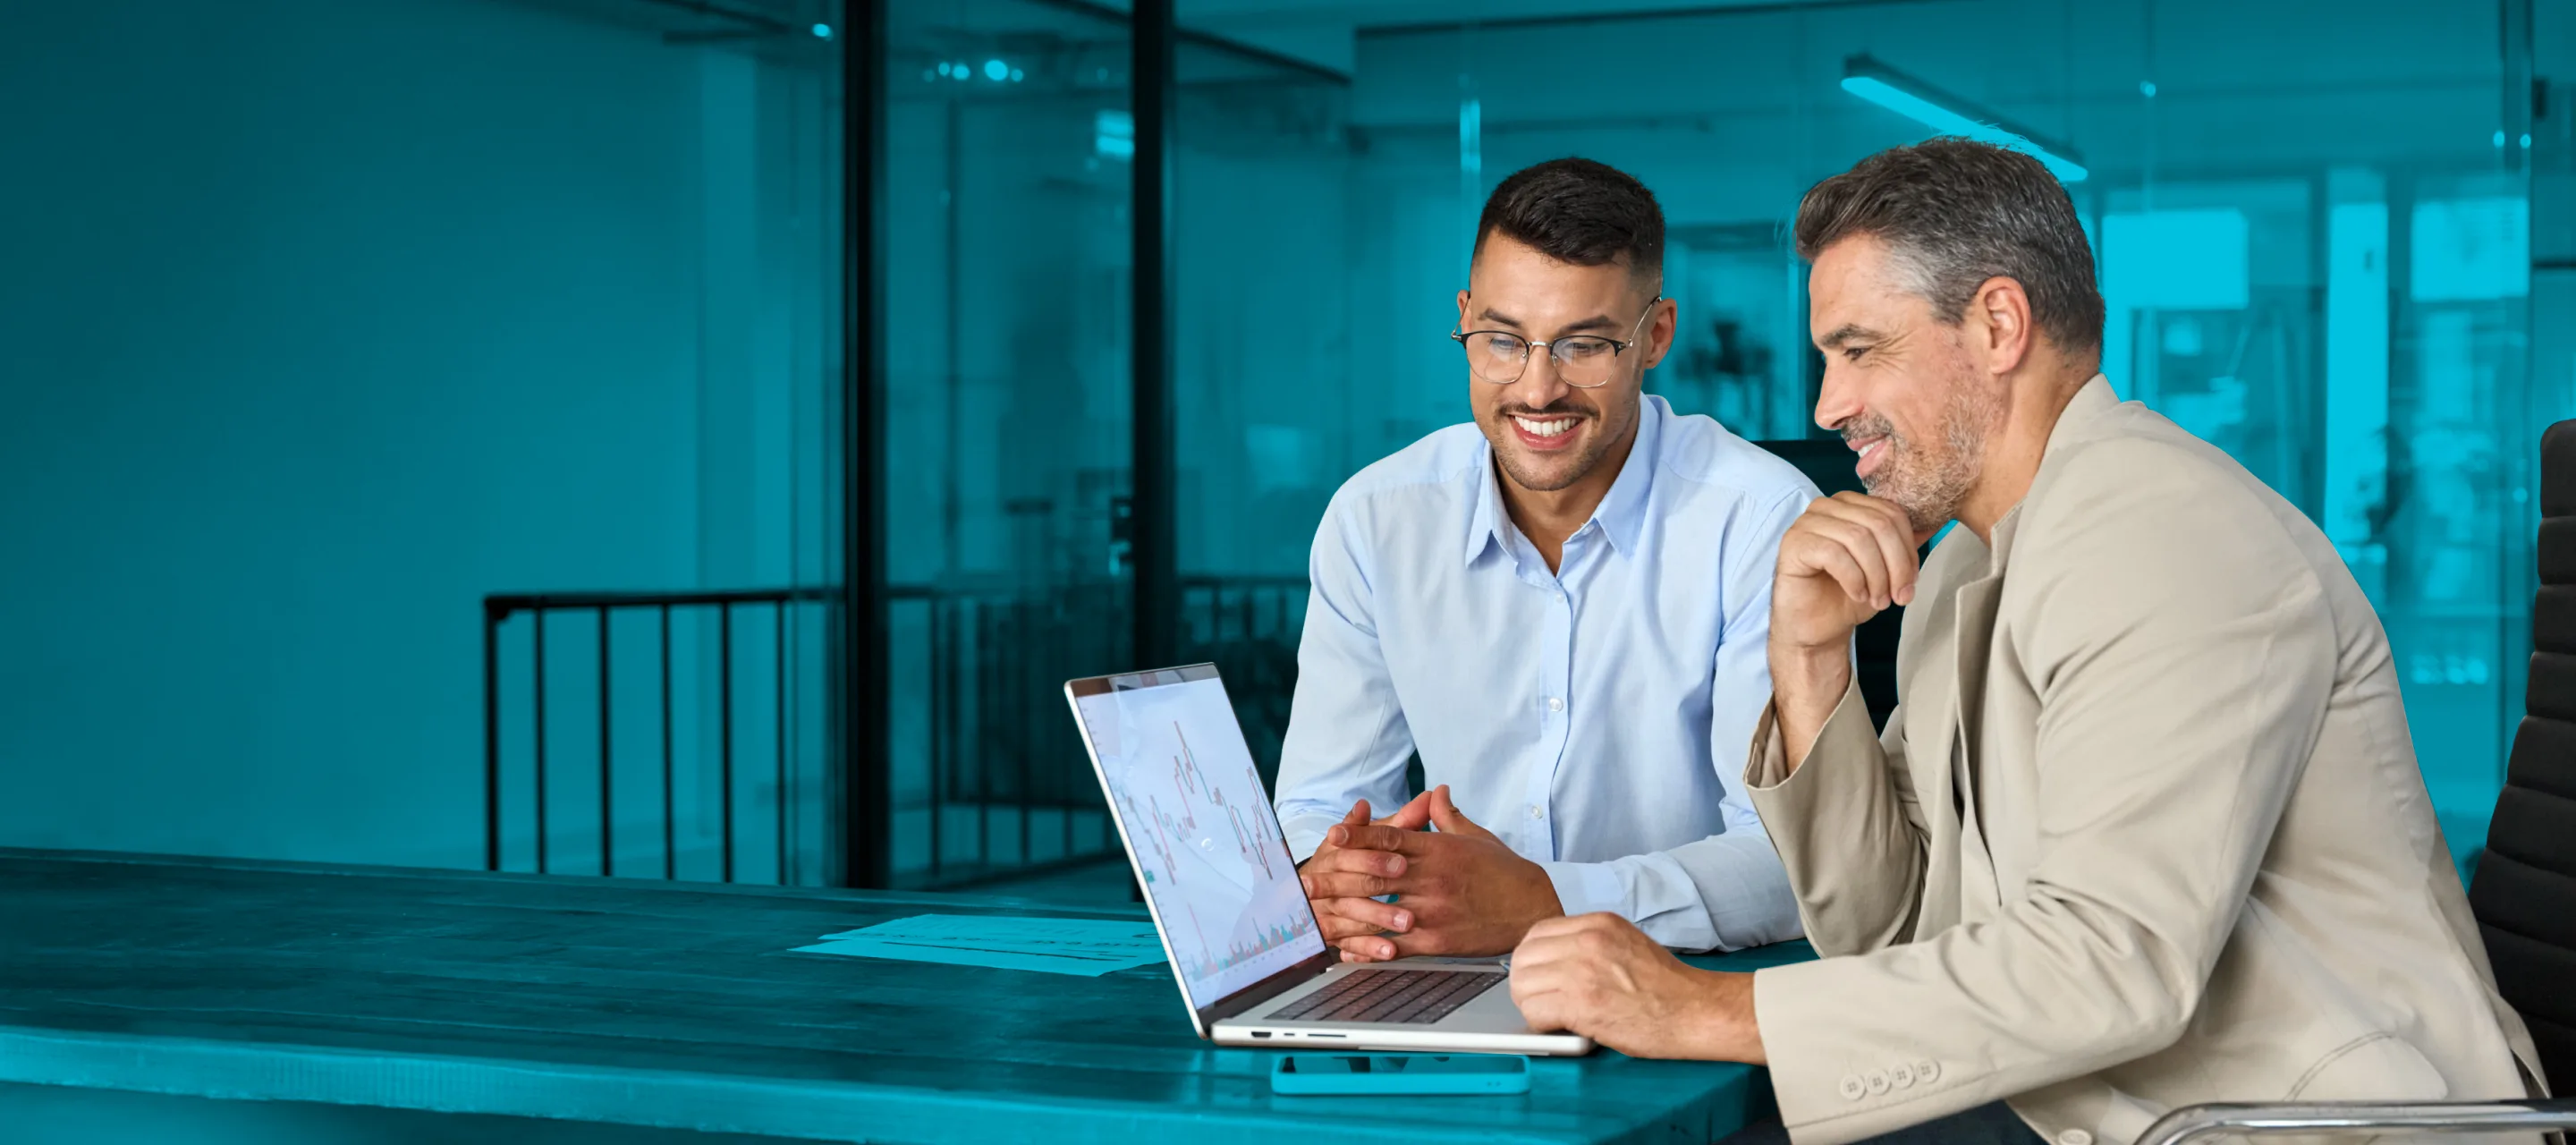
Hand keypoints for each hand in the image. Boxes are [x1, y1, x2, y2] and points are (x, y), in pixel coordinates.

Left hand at [1299, 786, 1561, 960]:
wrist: (1534, 908)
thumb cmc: (1505, 871)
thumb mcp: (1476, 837)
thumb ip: (1448, 816)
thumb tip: (1435, 792)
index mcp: (1438, 849)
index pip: (1390, 839)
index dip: (1358, 836)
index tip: (1331, 835)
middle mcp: (1431, 878)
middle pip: (1374, 874)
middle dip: (1335, 876)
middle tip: (1304, 879)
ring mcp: (1432, 910)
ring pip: (1379, 911)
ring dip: (1342, 914)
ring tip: (1314, 916)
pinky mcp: (1438, 940)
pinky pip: (1396, 945)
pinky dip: (1368, 947)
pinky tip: (1347, 949)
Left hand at [1508, 913, 1761, 1061]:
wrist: (1696, 1011)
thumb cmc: (1668, 987)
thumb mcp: (1627, 943)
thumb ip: (1589, 945)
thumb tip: (1553, 961)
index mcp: (1598, 923)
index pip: (1537, 933)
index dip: (1532, 958)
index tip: (1539, 975)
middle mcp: (1586, 940)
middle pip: (1523, 957)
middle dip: (1525, 982)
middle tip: (1540, 1000)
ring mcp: (1582, 970)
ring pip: (1522, 984)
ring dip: (1531, 1004)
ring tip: (1551, 1015)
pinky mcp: (1581, 1003)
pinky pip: (1534, 1010)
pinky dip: (1540, 1022)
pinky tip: (1560, 1026)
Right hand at [1770, 491, 1921, 651]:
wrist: (1816, 627)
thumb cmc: (1845, 596)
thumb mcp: (1884, 568)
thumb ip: (1901, 546)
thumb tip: (1930, 528)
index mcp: (1850, 505)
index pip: (1892, 513)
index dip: (1908, 549)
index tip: (1910, 582)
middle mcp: (1826, 507)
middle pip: (1878, 524)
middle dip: (1896, 565)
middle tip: (1898, 595)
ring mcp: (1806, 523)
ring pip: (1858, 538)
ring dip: (1876, 576)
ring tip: (1878, 600)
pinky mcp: (1794, 544)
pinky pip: (1834, 553)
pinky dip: (1853, 579)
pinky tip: (1856, 594)